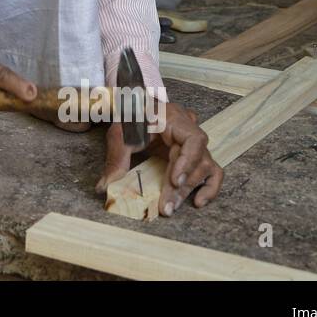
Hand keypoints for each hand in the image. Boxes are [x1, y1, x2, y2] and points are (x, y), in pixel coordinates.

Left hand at [96, 100, 223, 214]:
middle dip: (182, 186)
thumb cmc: (128, 117)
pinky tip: (198, 202)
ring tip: (172, 206)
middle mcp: (189, 129)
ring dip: (189, 189)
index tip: (174, 181)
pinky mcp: (194, 155)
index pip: (193, 140)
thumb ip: (115, 159)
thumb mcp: (119, 134)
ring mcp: (194, 143)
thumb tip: (104, 186)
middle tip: (167, 206)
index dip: (187, 162)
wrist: (131, 109)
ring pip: (205, 167)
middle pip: (198, 159)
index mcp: (174, 118)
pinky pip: (211, 170)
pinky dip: (209, 187)